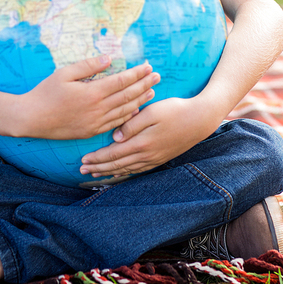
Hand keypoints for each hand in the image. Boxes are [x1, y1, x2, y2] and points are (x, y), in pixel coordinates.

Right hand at [16, 56, 160, 139]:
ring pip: (125, 111)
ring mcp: (95, 122)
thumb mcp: (64, 73)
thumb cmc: (45, 92)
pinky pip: (115, 124)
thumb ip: (88, 66)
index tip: (148, 66)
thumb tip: (108, 58)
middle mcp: (97, 109)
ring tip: (151, 91)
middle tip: (158, 76)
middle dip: (144, 84)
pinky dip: (128, 116)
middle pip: (128, 96)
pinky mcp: (91, 131)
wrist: (31, 118)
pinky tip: (135, 110)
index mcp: (92, 92)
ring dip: (140, 100)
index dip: (137, 73)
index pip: (121, 81)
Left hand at [79, 95, 218, 177]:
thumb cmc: (176, 110)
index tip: (82, 160)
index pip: (113, 154)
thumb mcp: (152, 112)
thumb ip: (131, 125)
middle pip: (117, 165)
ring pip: (127, 169)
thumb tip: (114, 138)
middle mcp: (147, 155)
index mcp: (142, 143)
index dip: (97, 158)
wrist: (200, 119)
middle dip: (98, 168)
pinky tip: (119, 172)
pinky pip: (138, 169)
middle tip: (82, 169)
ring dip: (109, 172)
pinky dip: (125, 172)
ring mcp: (154, 158)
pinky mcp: (160, 158)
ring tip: (95, 173)